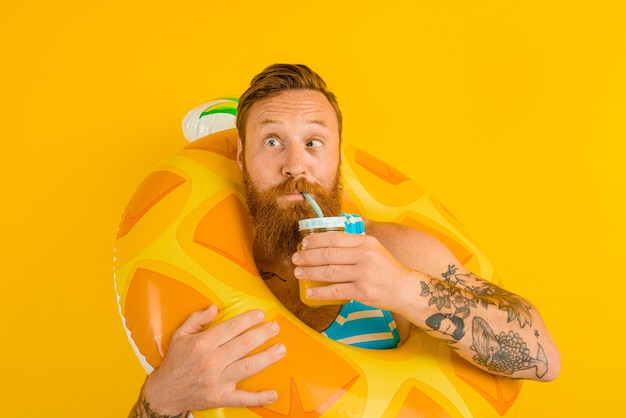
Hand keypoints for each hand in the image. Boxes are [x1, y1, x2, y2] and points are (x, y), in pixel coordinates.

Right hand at [141, 305, 285, 415]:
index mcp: (202, 344)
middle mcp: (211, 361)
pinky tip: (274, 393)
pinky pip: (242, 398)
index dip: (247, 319)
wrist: (163, 393)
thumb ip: (197, 319)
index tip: (261, 314)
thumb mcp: (180, 335)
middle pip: (243, 345)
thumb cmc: (174, 361)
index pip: (230, 328)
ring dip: (267, 358)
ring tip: (281, 349)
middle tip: (276, 327)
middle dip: (262, 334)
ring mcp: (217, 381)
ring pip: (247, 368)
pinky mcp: (220, 398)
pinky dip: (259, 397)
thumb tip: (215, 307)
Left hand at [291, 232, 411, 310]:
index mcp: (366, 242)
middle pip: (328, 254)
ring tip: (298, 272)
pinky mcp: (362, 292)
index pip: (335, 238)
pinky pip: (335, 290)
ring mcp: (363, 274)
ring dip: (310, 272)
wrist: (405, 289)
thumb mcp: (374, 249)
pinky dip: (320, 291)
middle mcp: (364, 256)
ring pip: (329, 272)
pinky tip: (310, 292)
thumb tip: (325, 243)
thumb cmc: (386, 269)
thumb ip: (353, 245)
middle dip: (308, 256)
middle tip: (296, 258)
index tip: (304, 243)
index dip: (316, 240)